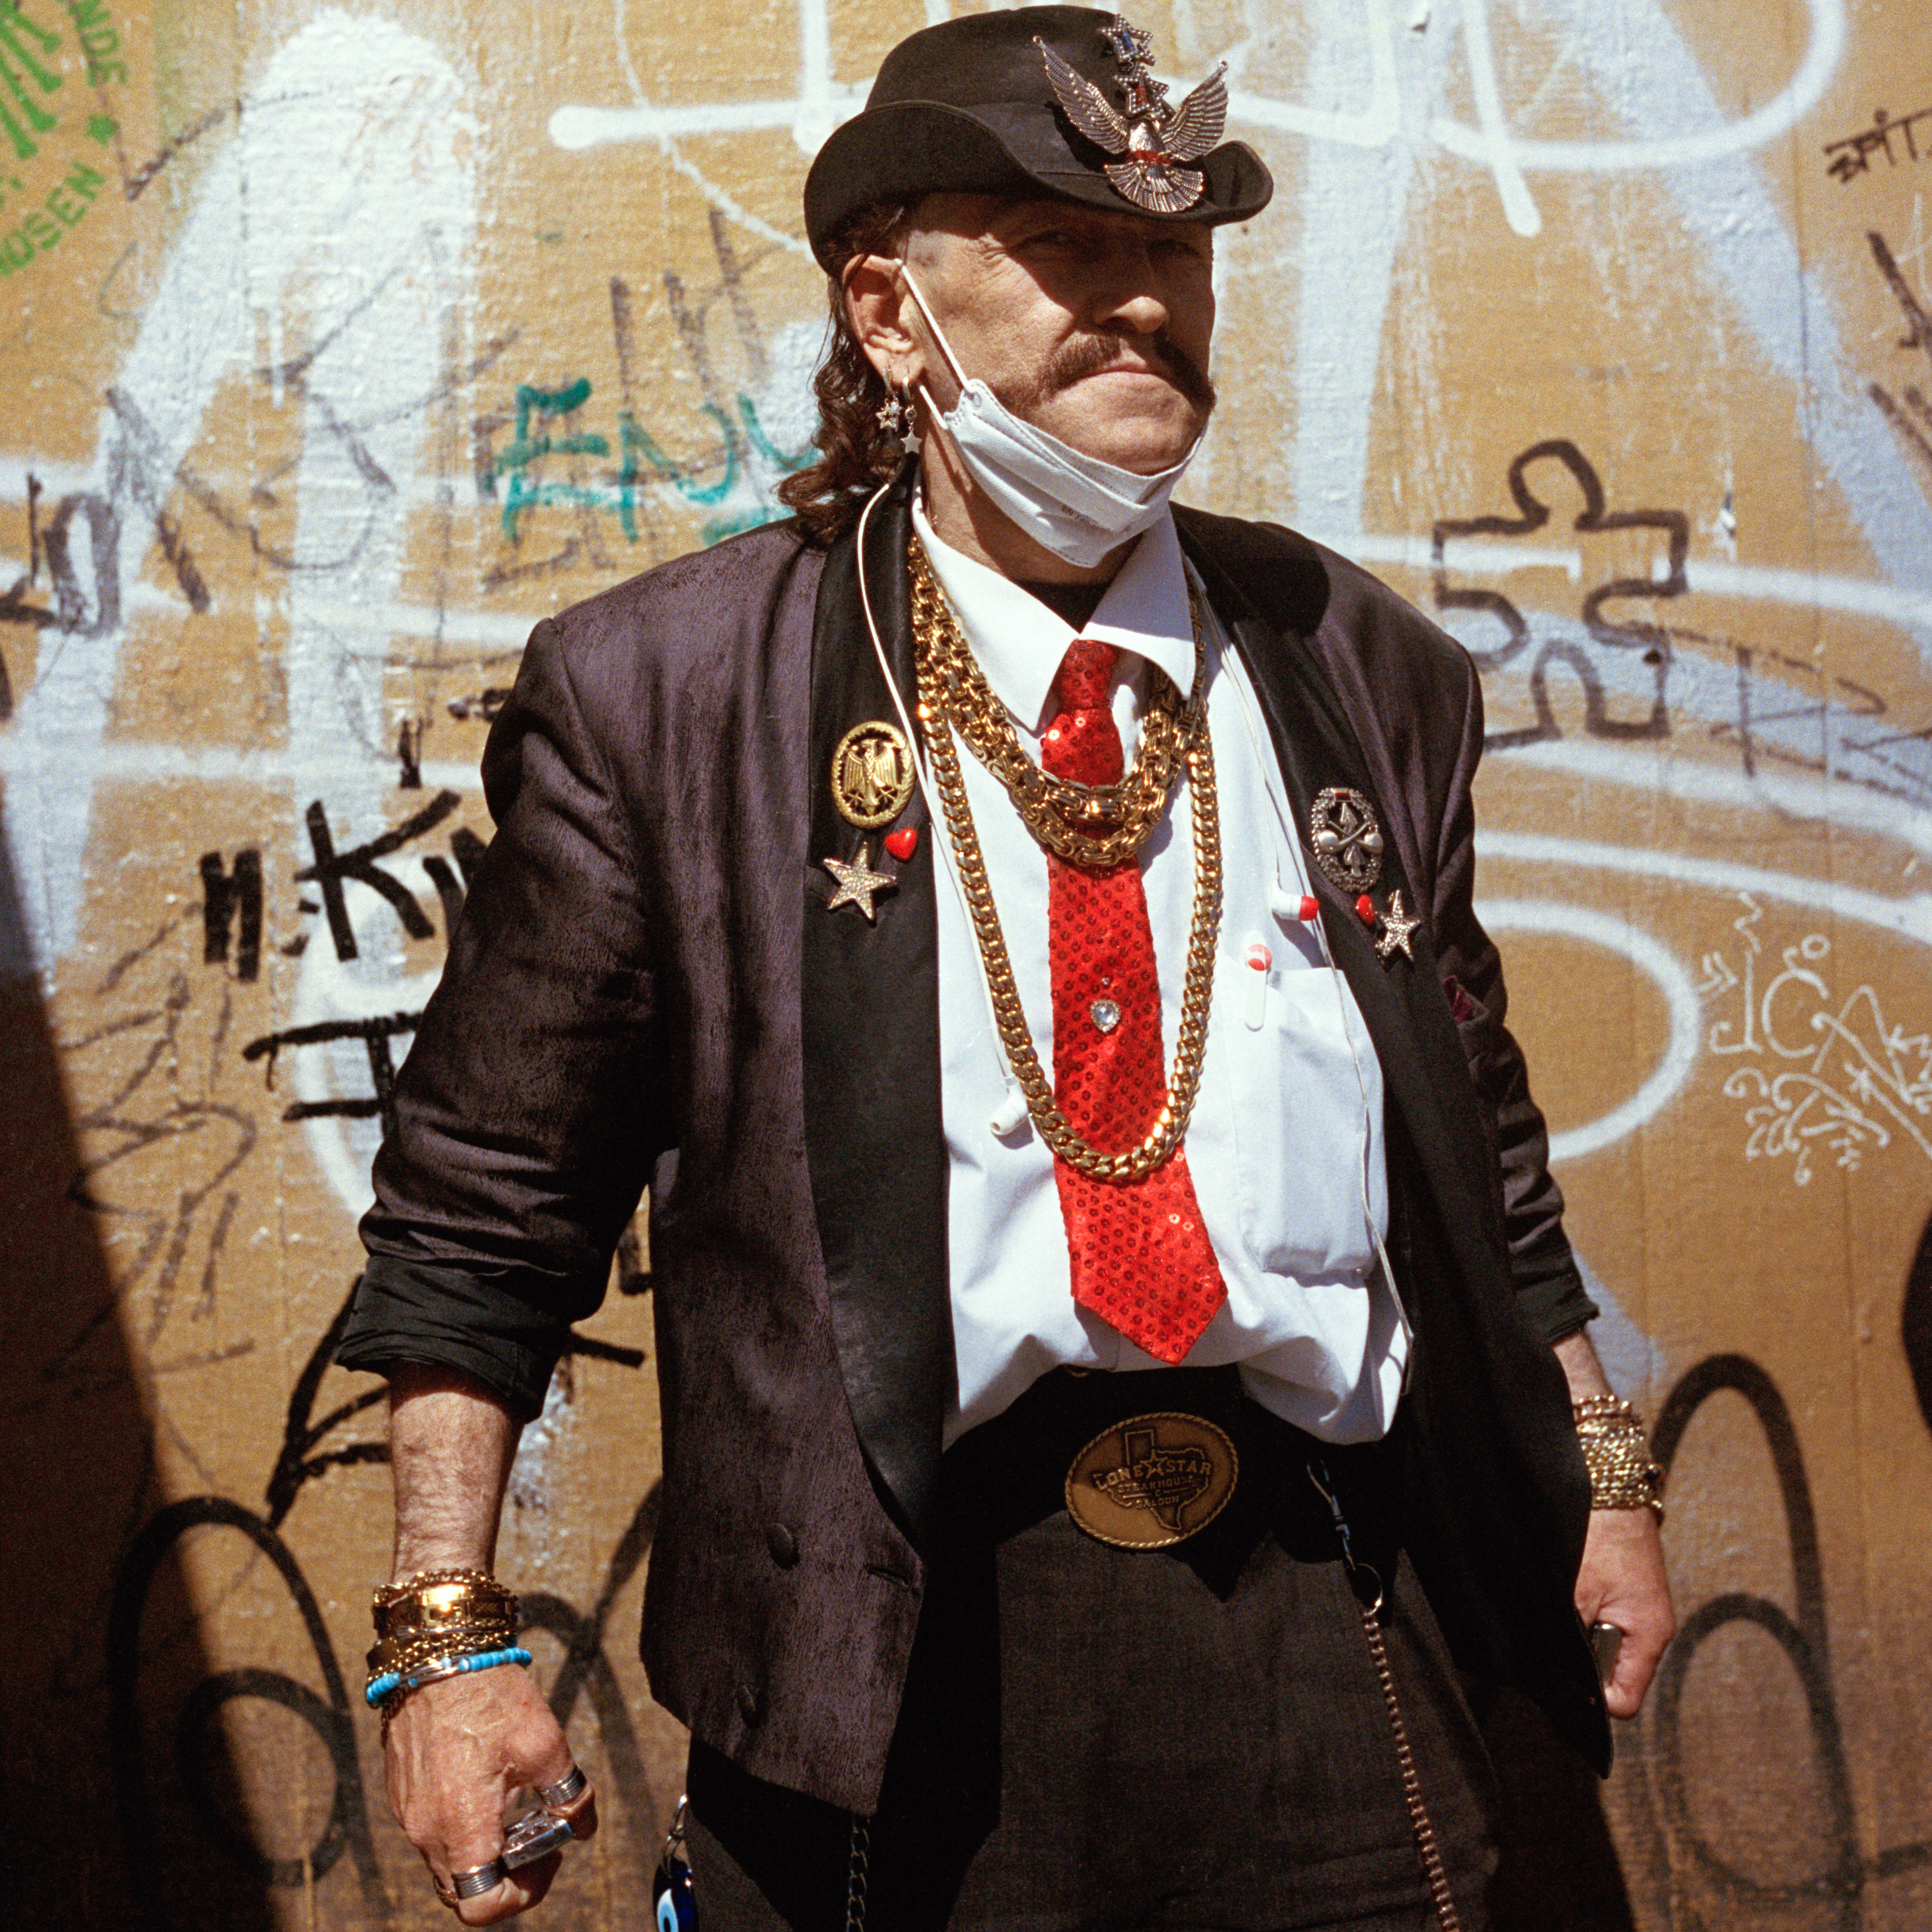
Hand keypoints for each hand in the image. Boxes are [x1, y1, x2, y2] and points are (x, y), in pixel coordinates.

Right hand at [383, 1665, 597, 1922]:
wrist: (439, 1652)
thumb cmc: (489, 1694)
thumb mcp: (546, 1744)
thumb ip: (570, 1794)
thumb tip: (583, 1826)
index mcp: (460, 1825)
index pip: (481, 1906)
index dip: (522, 1895)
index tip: (546, 1858)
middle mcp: (425, 1829)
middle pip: (463, 1890)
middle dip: (505, 1875)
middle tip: (536, 1837)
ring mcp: (408, 1812)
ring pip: (447, 1861)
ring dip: (484, 1849)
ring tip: (516, 1805)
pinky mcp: (402, 1792)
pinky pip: (432, 1831)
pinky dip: (462, 1826)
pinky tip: (488, 1785)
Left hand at [1574, 1505, 1675, 1719]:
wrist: (1610, 1483)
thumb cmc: (1598, 1532)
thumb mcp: (1575, 1592)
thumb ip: (1570, 1638)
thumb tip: (1558, 1673)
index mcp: (1649, 1635)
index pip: (1624, 1699)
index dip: (1592, 1700)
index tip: (1563, 1683)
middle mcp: (1652, 1627)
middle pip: (1614, 1673)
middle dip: (1582, 1663)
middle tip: (1555, 1639)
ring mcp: (1641, 1608)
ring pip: (1605, 1644)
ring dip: (1581, 1636)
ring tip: (1561, 1611)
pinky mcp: (1628, 1590)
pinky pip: (1605, 1618)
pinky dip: (1584, 1613)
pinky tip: (1567, 1595)